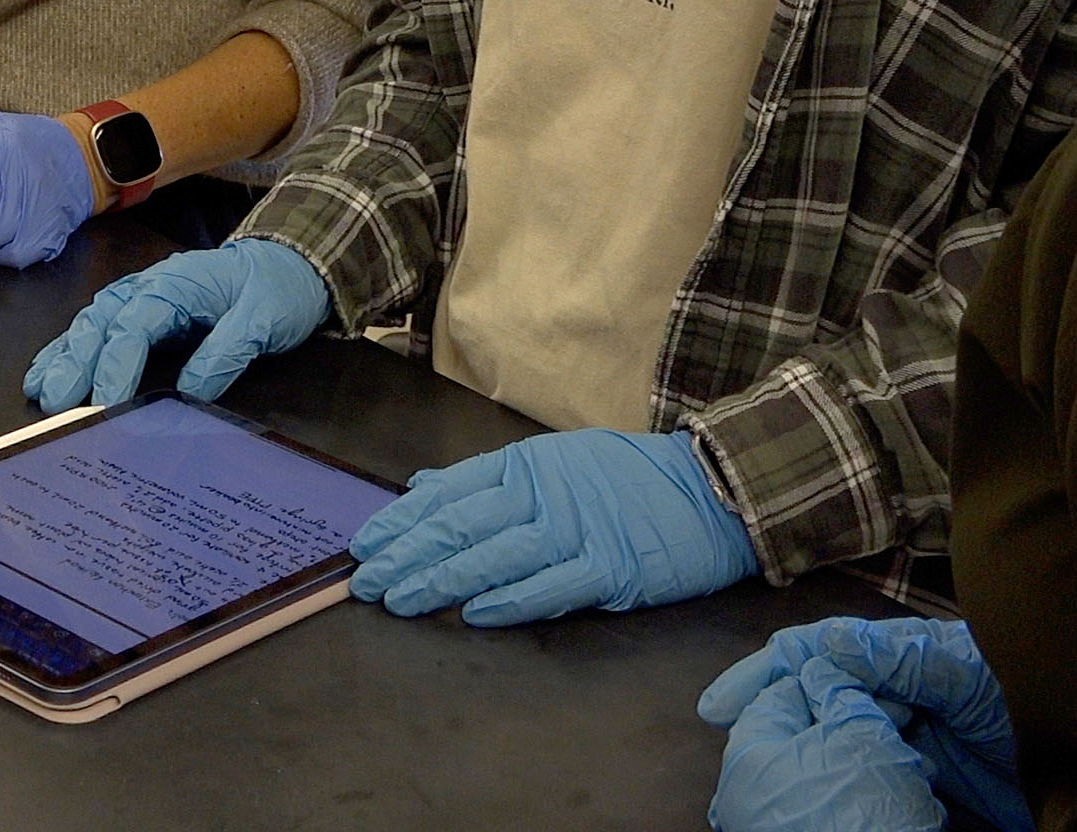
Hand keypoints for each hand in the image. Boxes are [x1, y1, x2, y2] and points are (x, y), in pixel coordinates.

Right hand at [22, 239, 332, 409]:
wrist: (287, 261)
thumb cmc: (275, 288)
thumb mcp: (263, 318)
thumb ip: (225, 351)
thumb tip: (190, 390)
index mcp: (175, 284)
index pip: (134, 326)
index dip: (115, 366)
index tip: (104, 404)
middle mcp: (148, 286)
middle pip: (100, 323)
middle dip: (74, 363)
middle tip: (55, 402)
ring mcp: (141, 296)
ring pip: (91, 324)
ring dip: (64, 357)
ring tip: (40, 391)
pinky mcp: (142, 311)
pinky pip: (99, 328)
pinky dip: (70, 349)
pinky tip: (49, 371)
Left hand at [346, 428, 756, 623]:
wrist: (712, 489)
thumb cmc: (627, 479)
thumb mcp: (553, 461)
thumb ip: (486, 479)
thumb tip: (422, 488)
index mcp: (526, 465)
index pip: (448, 492)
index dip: (402, 520)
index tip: (364, 544)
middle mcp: (545, 493)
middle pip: (462, 525)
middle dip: (407, 555)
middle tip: (366, 582)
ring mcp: (578, 530)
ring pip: (496, 556)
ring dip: (443, 581)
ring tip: (402, 600)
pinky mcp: (611, 568)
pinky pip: (552, 587)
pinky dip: (512, 601)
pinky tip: (475, 615)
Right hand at [702, 618, 1025, 831]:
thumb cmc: (1046, 692)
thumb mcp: (969, 675)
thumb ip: (904, 660)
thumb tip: (825, 644)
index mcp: (910, 652)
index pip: (820, 651)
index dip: (768, 673)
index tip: (721, 706)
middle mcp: (905, 684)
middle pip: (822, 689)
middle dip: (774, 708)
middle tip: (730, 737)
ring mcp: (917, 726)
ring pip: (839, 728)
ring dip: (802, 740)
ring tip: (759, 762)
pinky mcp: (933, 770)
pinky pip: (871, 766)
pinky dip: (840, 773)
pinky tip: (818, 786)